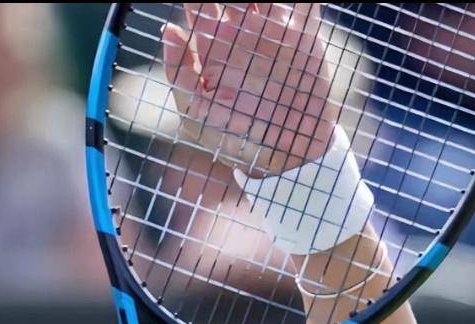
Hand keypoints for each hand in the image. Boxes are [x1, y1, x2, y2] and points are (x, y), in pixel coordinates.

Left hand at [161, 3, 339, 175]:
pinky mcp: (304, 38)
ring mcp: (274, 34)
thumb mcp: (196, 112)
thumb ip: (180, 73)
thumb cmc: (232, 138)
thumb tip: (167, 31)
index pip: (200, 10)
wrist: (282, 156)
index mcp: (214, 50)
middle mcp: (243, 36)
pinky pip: (307, 4)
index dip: (196, 0)